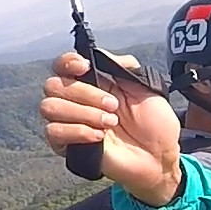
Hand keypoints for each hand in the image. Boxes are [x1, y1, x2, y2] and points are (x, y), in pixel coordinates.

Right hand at [38, 51, 183, 203]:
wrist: (160, 156)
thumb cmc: (154, 123)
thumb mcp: (144, 86)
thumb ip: (119, 66)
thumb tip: (98, 53)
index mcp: (91, 82)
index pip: (61, 65)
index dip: (67, 62)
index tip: (85, 67)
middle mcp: (75, 100)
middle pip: (53, 85)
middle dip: (85, 93)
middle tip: (113, 106)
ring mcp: (70, 123)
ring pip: (50, 108)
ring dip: (83, 113)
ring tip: (110, 123)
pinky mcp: (68, 146)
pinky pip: (53, 133)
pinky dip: (77, 131)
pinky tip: (99, 136)